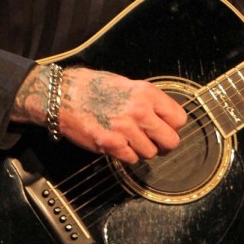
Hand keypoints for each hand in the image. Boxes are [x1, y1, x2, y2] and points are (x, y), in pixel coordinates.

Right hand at [12, 64, 186, 163]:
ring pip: (150, 153)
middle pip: (171, 140)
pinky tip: (117, 143)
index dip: (173, 126)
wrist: (64, 95)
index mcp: (146, 93)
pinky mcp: (111, 144)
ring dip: (142, 150)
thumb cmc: (92, 87)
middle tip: (154, 142)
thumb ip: (146, 100)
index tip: (166, 128)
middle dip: (163, 144)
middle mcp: (140, 111)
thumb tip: (163, 115)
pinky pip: (131, 159)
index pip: (179, 118)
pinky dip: (126, 155)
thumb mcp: (127, 84)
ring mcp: (126, 129)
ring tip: (129, 140)